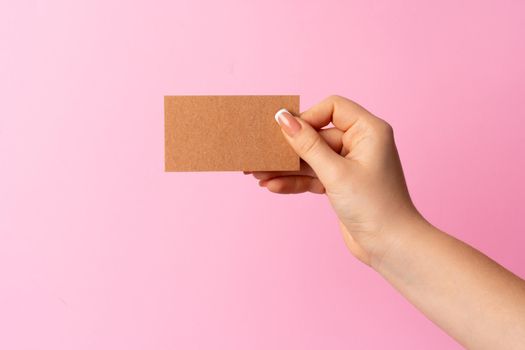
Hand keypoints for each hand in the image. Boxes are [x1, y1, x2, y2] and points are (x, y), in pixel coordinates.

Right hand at [246, 95, 422, 265]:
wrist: (390, 246)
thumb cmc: (374, 206)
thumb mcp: (335, 173)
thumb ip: (307, 144)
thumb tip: (283, 118)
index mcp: (368, 131)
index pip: (332, 107)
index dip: (308, 117)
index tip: (285, 132)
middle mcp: (360, 143)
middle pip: (317, 134)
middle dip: (289, 147)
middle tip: (261, 154)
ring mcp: (349, 164)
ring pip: (311, 158)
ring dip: (287, 168)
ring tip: (258, 174)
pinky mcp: (340, 184)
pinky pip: (313, 175)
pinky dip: (296, 181)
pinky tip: (273, 186)